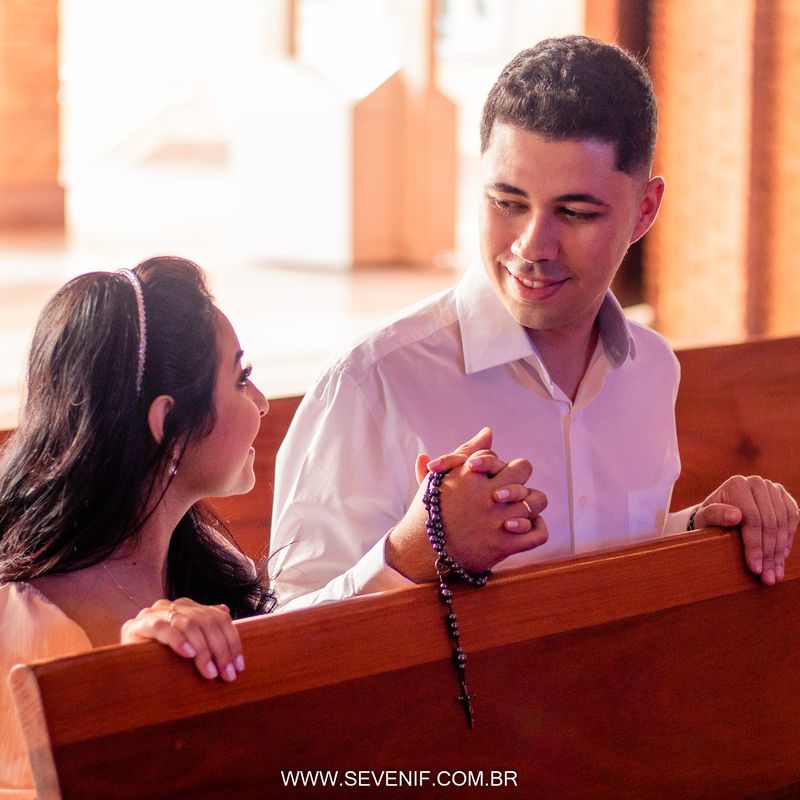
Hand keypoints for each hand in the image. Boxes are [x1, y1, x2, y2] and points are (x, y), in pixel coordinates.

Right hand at [121, 597, 244, 680]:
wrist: (121, 663)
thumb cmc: (158, 656)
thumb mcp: (186, 644)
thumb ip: (204, 628)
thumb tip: (225, 611)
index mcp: (188, 608)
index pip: (219, 618)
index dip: (232, 641)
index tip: (239, 666)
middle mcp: (174, 606)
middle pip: (207, 621)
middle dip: (220, 649)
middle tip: (227, 674)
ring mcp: (155, 613)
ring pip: (188, 623)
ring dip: (203, 649)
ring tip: (209, 672)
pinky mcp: (137, 625)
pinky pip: (162, 628)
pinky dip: (178, 640)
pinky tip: (188, 654)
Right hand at [388, 430, 547, 580]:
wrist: (421, 551)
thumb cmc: (429, 511)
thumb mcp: (440, 477)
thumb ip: (465, 451)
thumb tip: (488, 431)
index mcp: (469, 474)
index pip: (495, 456)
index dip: (492, 465)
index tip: (485, 476)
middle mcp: (487, 494)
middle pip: (522, 468)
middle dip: (517, 474)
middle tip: (505, 488)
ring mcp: (498, 520)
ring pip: (536, 500)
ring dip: (531, 502)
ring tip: (518, 507)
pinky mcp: (504, 545)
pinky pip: (538, 533)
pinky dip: (537, 529)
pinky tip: (524, 527)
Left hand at [693, 476, 798, 584]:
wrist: (718, 513)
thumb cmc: (708, 518)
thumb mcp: (704, 518)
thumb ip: (715, 515)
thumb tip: (735, 515)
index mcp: (737, 484)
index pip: (752, 519)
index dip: (755, 546)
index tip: (754, 568)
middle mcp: (757, 482)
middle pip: (770, 523)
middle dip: (769, 554)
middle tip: (767, 577)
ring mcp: (772, 488)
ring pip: (783, 524)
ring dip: (780, 552)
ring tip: (774, 574)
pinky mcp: (784, 497)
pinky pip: (793, 519)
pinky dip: (788, 540)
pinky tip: (781, 558)